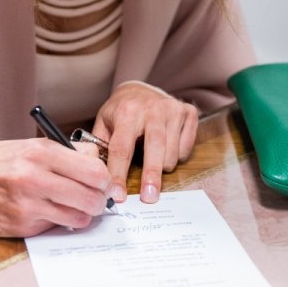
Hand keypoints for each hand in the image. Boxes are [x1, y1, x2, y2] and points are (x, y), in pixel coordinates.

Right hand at [0, 139, 109, 237]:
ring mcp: (28, 205)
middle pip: (91, 198)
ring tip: (73, 207)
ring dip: (82, 215)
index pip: (93, 170)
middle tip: (95, 199)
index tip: (102, 182)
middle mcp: (35, 178)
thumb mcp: (30, 145)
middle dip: (99, 201)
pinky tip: (48, 211)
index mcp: (41, 152)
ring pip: (78, 218)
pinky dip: (58, 222)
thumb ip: (65, 153)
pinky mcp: (22, 226)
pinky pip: (55, 227)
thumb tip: (97, 162)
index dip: (104, 179)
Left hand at [92, 82, 197, 204]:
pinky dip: (176, 156)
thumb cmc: (120, 111)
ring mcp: (172, 109)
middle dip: (151, 175)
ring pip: (172, 154)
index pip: (121, 148)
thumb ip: (99, 146)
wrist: (140, 88)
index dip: (118, 174)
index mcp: (127, 111)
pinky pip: (186, 149)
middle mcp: (152, 108)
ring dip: (161, 166)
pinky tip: (166, 146)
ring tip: (151, 158)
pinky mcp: (188, 112)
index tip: (118, 195)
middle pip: (154, 149)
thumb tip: (99, 176)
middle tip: (149, 198)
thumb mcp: (104, 122)